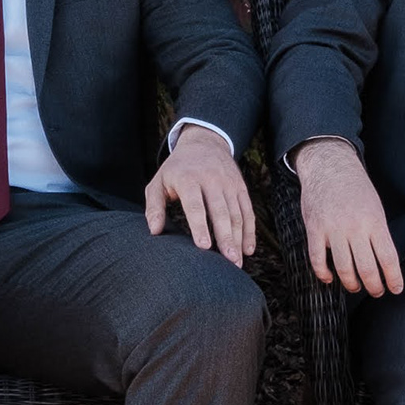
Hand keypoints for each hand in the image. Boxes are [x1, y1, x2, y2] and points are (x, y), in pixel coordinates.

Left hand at [145, 125, 255, 265]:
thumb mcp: (159, 181)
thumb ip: (154, 206)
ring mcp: (229, 184)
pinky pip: (247, 211)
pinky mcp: (241, 188)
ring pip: (237, 213)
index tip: (204, 247)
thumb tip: (154, 231)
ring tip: (237, 261)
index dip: (200, 226)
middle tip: (229, 261)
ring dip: (239, 238)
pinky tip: (248, 249)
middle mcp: (212, 180)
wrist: (204, 142)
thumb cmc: (177, 169)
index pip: (195, 205)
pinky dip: (250, 231)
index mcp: (188, 178)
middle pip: (220, 212)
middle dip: (226, 237)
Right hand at [292, 139, 403, 296]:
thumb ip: (378, 233)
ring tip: (355, 287)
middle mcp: (355, 227)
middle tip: (377, 292)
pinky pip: (317, 260)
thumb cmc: (355, 188)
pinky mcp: (315, 229)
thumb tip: (384, 262)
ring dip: (351, 284)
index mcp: (374, 222)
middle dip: (374, 286)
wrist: (329, 167)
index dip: (393, 278)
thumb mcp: (375, 207)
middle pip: (367, 268)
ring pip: (344, 268)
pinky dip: (323, 274)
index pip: (388, 257)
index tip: (396, 289)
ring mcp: (333, 229)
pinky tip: (329, 278)